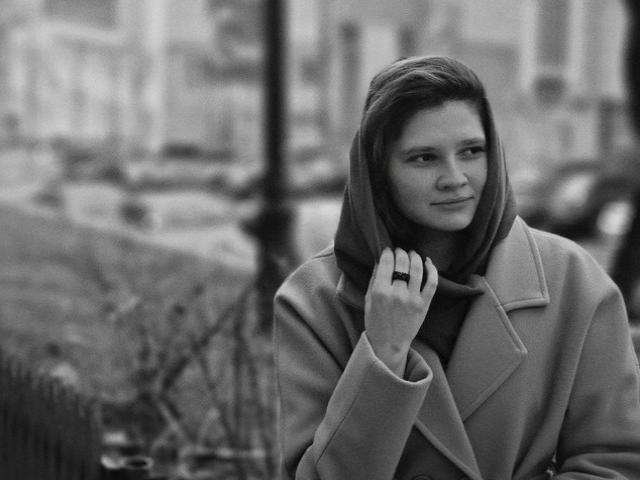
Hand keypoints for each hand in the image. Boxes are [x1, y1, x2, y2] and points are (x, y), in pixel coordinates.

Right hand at [364, 247, 437, 375]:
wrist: (389, 344)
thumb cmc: (375, 322)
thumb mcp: (368, 300)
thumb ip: (374, 279)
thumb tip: (380, 260)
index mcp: (380, 292)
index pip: (387, 263)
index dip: (388, 252)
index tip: (387, 250)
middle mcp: (397, 294)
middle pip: (402, 263)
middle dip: (401, 252)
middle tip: (400, 251)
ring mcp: (412, 299)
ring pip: (417, 269)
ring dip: (415, 257)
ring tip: (412, 254)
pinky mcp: (424, 305)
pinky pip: (432, 283)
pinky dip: (432, 270)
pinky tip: (428, 262)